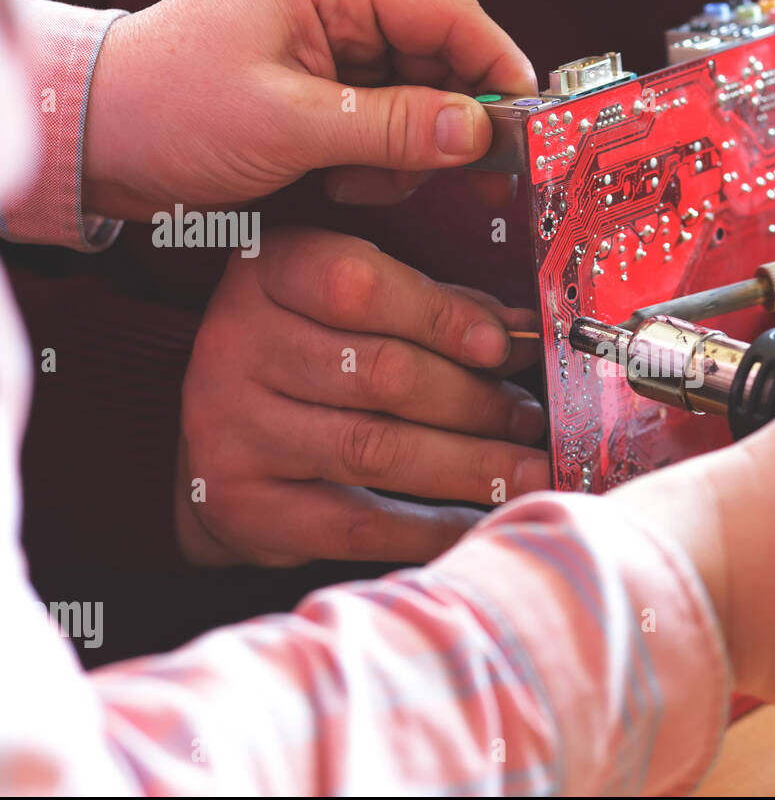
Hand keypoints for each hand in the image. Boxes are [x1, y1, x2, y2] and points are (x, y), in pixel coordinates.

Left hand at [83, 0, 531, 217]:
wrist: (102, 137)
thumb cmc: (168, 107)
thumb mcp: (291, 123)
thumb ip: (394, 128)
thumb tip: (475, 131)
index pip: (446, 12)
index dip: (496, 66)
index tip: (523, 121)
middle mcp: (337, 4)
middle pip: (441, 60)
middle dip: (448, 123)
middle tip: (458, 174)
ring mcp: (332, 46)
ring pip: (420, 100)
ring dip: (407, 151)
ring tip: (358, 176)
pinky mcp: (326, 87)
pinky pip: (388, 123)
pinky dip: (380, 160)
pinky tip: (340, 174)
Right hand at [176, 227, 550, 565]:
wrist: (219, 439)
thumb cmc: (314, 358)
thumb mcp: (360, 306)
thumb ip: (435, 308)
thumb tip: (520, 333)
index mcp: (267, 272)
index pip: (358, 285)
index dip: (442, 318)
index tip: (503, 349)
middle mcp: (237, 344)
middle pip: (380, 374)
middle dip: (474, 402)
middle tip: (530, 420)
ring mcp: (230, 427)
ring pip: (375, 448)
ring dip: (468, 464)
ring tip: (526, 469)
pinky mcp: (243, 505)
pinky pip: (357, 522)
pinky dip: (430, 526)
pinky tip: (479, 519)